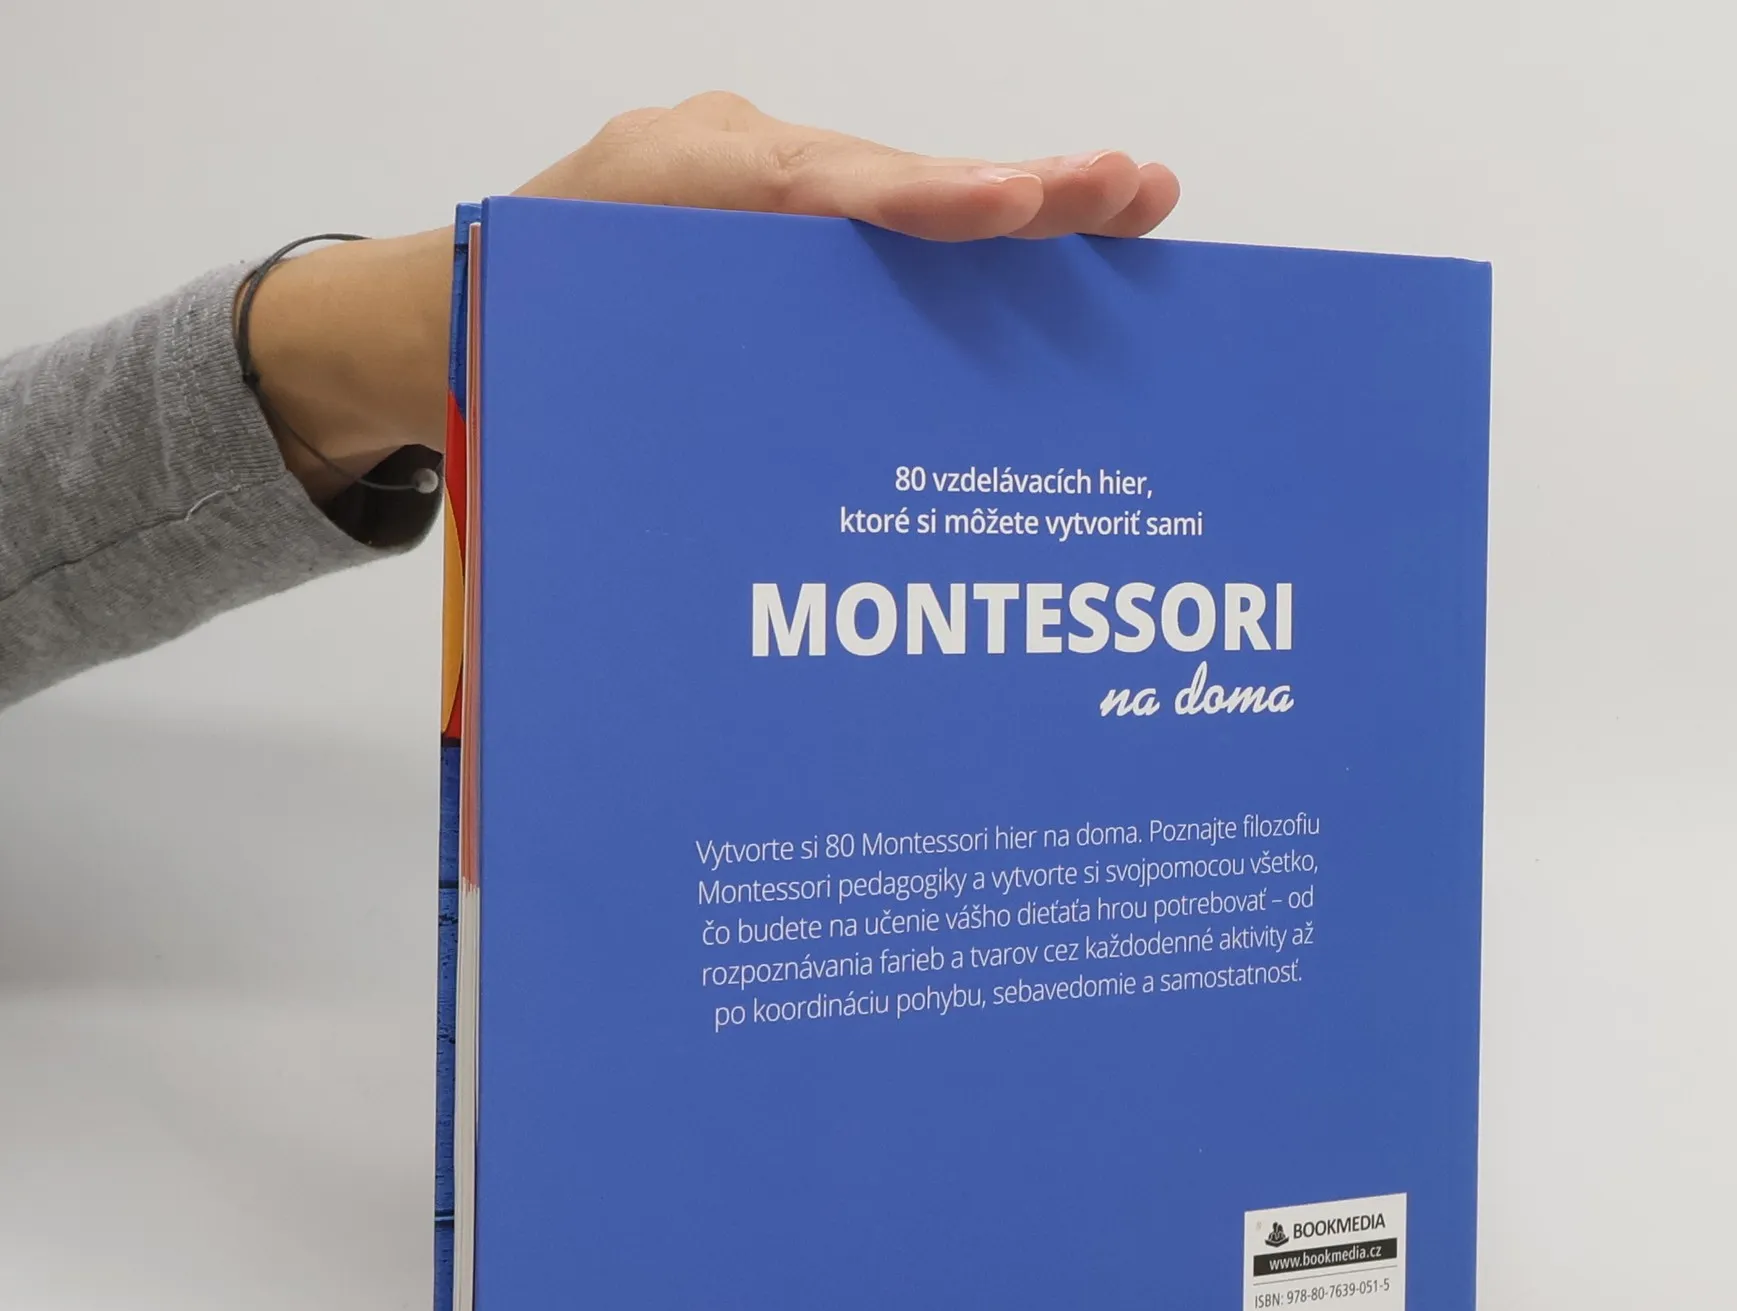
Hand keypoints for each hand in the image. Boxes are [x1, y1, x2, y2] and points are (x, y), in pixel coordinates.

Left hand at [245, 95, 1180, 501]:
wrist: (419, 315)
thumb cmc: (489, 359)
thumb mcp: (558, 392)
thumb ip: (669, 423)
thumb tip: (786, 532)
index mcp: (664, 195)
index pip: (817, 195)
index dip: (923, 206)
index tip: (1010, 206)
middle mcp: (717, 162)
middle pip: (885, 178)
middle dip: (1013, 191)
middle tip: (1127, 189)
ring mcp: (744, 171)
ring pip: (890, 195)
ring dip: (1005, 208)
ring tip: (1124, 205)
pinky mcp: (762, 205)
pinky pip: (867, 219)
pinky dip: (951, 234)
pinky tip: (1041, 238)